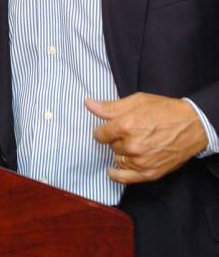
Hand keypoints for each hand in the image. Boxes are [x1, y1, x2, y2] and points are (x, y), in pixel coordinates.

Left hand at [85, 92, 207, 183]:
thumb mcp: (136, 101)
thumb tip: (88, 104)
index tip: (105, 129)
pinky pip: (125, 178)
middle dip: (114, 139)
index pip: (100, 134)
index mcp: (126, 125)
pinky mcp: (149, 173)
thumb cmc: (164, 110)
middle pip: (110, 145)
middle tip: (126, 133)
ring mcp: (140, 161)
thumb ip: (109, 106)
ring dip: (119, 152)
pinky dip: (116, 174)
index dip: (102, 130)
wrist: (191, 125)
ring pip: (117, 159)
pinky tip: (112, 169)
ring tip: (129, 145)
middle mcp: (132, 145)